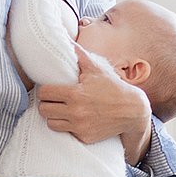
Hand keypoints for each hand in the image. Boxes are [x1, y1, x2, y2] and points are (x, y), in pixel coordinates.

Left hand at [36, 44, 151, 146]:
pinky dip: (68, 127)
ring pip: (51, 124)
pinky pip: (66, 133)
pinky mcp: (85, 137)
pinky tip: (75, 119)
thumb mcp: (96, 69)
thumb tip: (67, 39)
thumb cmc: (112, 87)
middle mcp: (75, 112)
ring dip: (54, 117)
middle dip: (46, 103)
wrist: (132, 111)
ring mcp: (80, 126)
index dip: (44, 90)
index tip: (48, 89)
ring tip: (60, 110)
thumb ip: (79, 55)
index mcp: (75, 94)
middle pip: (44, 110)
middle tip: (52, 100)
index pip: (44, 93)